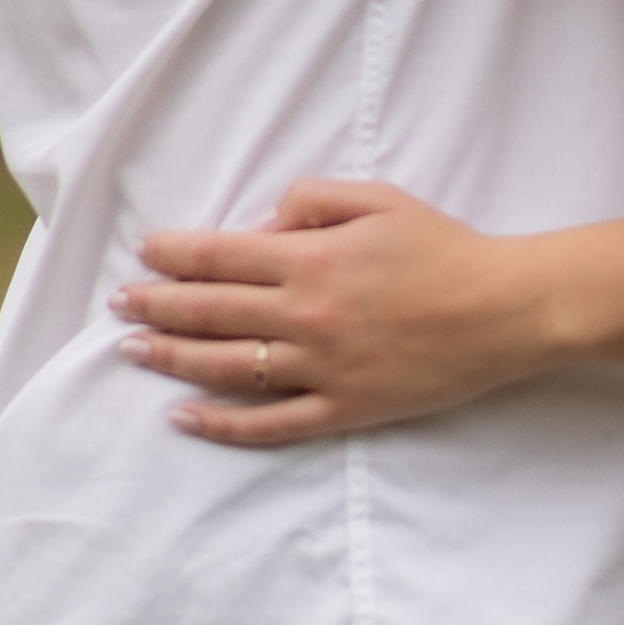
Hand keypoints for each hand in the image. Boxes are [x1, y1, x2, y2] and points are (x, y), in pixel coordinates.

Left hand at [111, 179, 559, 445]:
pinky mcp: (342, 409)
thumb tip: (261, 225)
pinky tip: (184, 417)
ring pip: (227, 368)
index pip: (221, 257)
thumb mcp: (379, 199)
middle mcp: (305, 316)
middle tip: (119, 303)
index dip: (175, 255)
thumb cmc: (443, 247)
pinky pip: (268, 425)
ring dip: (172, 359)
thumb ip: (312, 200)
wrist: (503, 310)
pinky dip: (220, 424)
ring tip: (133, 351)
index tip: (144, 254)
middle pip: (210, 312)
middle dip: (157, 305)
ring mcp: (320, 369)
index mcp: (312, 259)